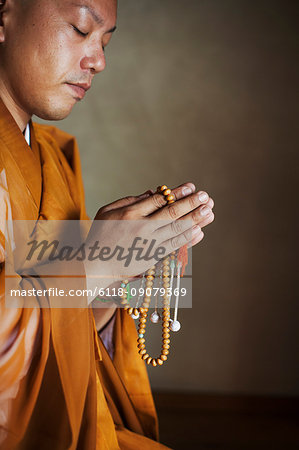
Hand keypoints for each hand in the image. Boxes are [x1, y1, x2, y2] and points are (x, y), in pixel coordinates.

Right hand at [85, 182, 214, 298]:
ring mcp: (149, 243)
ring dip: (195, 219)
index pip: (160, 200)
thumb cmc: (100, 235)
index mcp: (130, 213)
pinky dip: (188, 239)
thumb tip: (152, 192)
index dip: (178, 192)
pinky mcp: (152, 257)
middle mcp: (142, 227)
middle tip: (206, 196)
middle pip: (172, 213)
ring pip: (177, 229)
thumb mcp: (107, 211)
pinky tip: (199, 231)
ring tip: (209, 211)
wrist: (95, 265)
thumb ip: (129, 200)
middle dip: (191, 203)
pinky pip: (174, 246)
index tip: (191, 186)